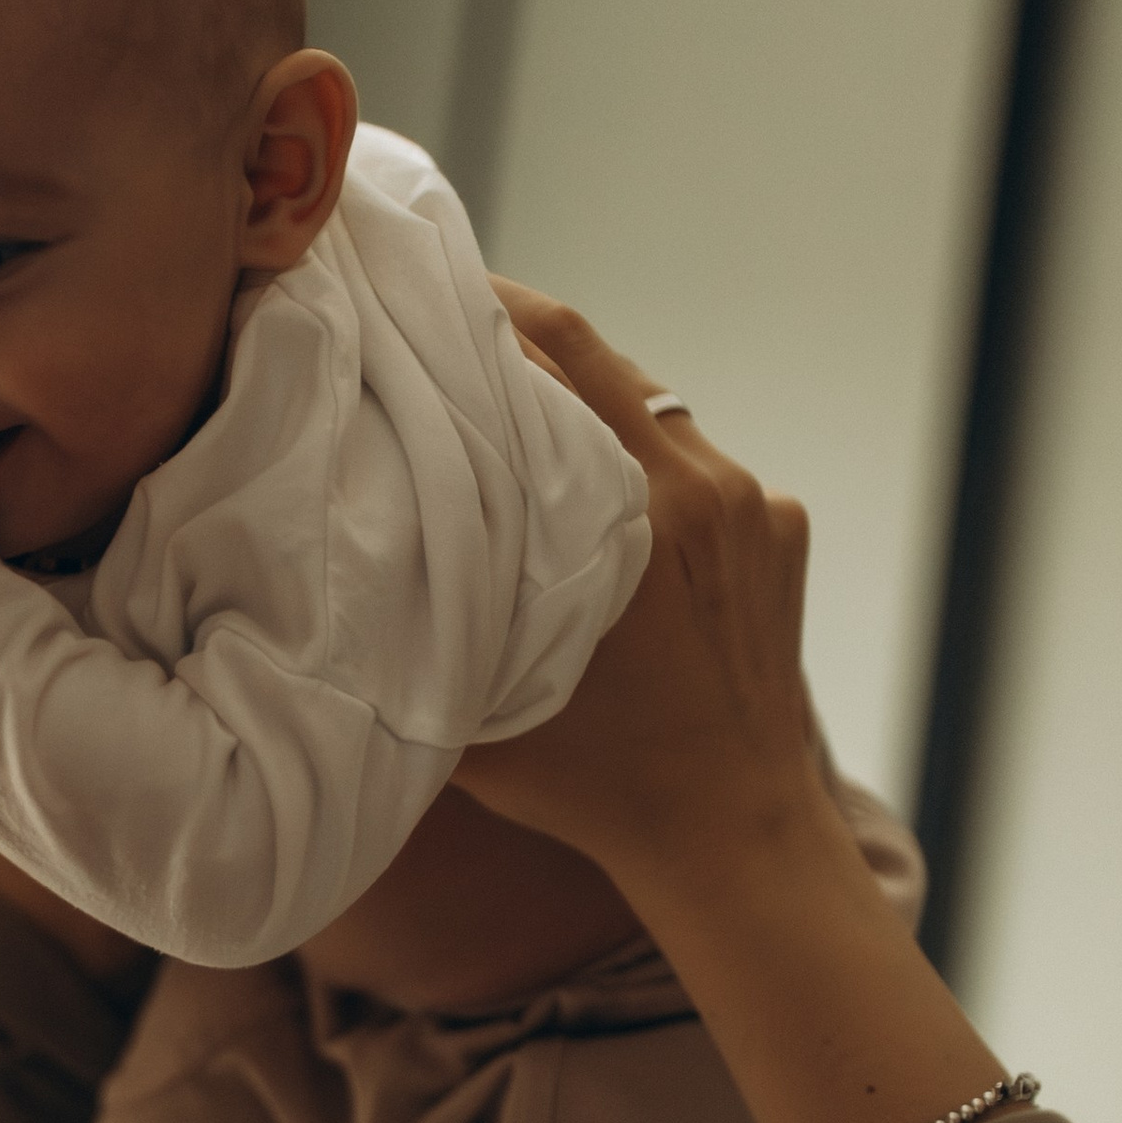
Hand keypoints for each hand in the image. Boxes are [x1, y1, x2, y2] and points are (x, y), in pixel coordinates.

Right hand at [467, 280, 1004, 1122]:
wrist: (735, 836)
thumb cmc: (598, 787)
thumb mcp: (478, 705)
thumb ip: (424, 617)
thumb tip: (341, 555)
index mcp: (633, 507)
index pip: (550, 349)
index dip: (477, 305)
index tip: (412, 286)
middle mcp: (703, 484)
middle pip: (600, 356)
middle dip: (517, 333)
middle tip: (441, 318)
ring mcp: (755, 503)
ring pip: (649, 409)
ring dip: (580, 403)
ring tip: (510, 411)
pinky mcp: (781, 528)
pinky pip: (696, 469)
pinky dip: (641, 470)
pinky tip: (594, 506)